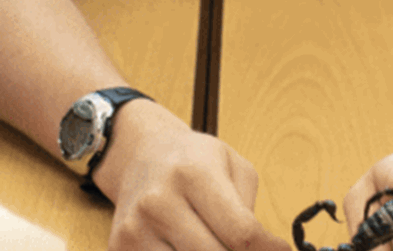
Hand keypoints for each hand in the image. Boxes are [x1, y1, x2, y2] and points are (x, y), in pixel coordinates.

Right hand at [92, 99, 289, 250]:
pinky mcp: (120, 247)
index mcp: (195, 175)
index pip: (240, 232)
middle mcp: (159, 202)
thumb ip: (249, 209)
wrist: (143, 156)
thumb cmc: (195, 161)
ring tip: (221, 244)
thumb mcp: (234, 168)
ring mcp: (135, 229)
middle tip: (250, 249)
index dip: (266, 250)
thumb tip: (266, 249)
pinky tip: (193, 246)